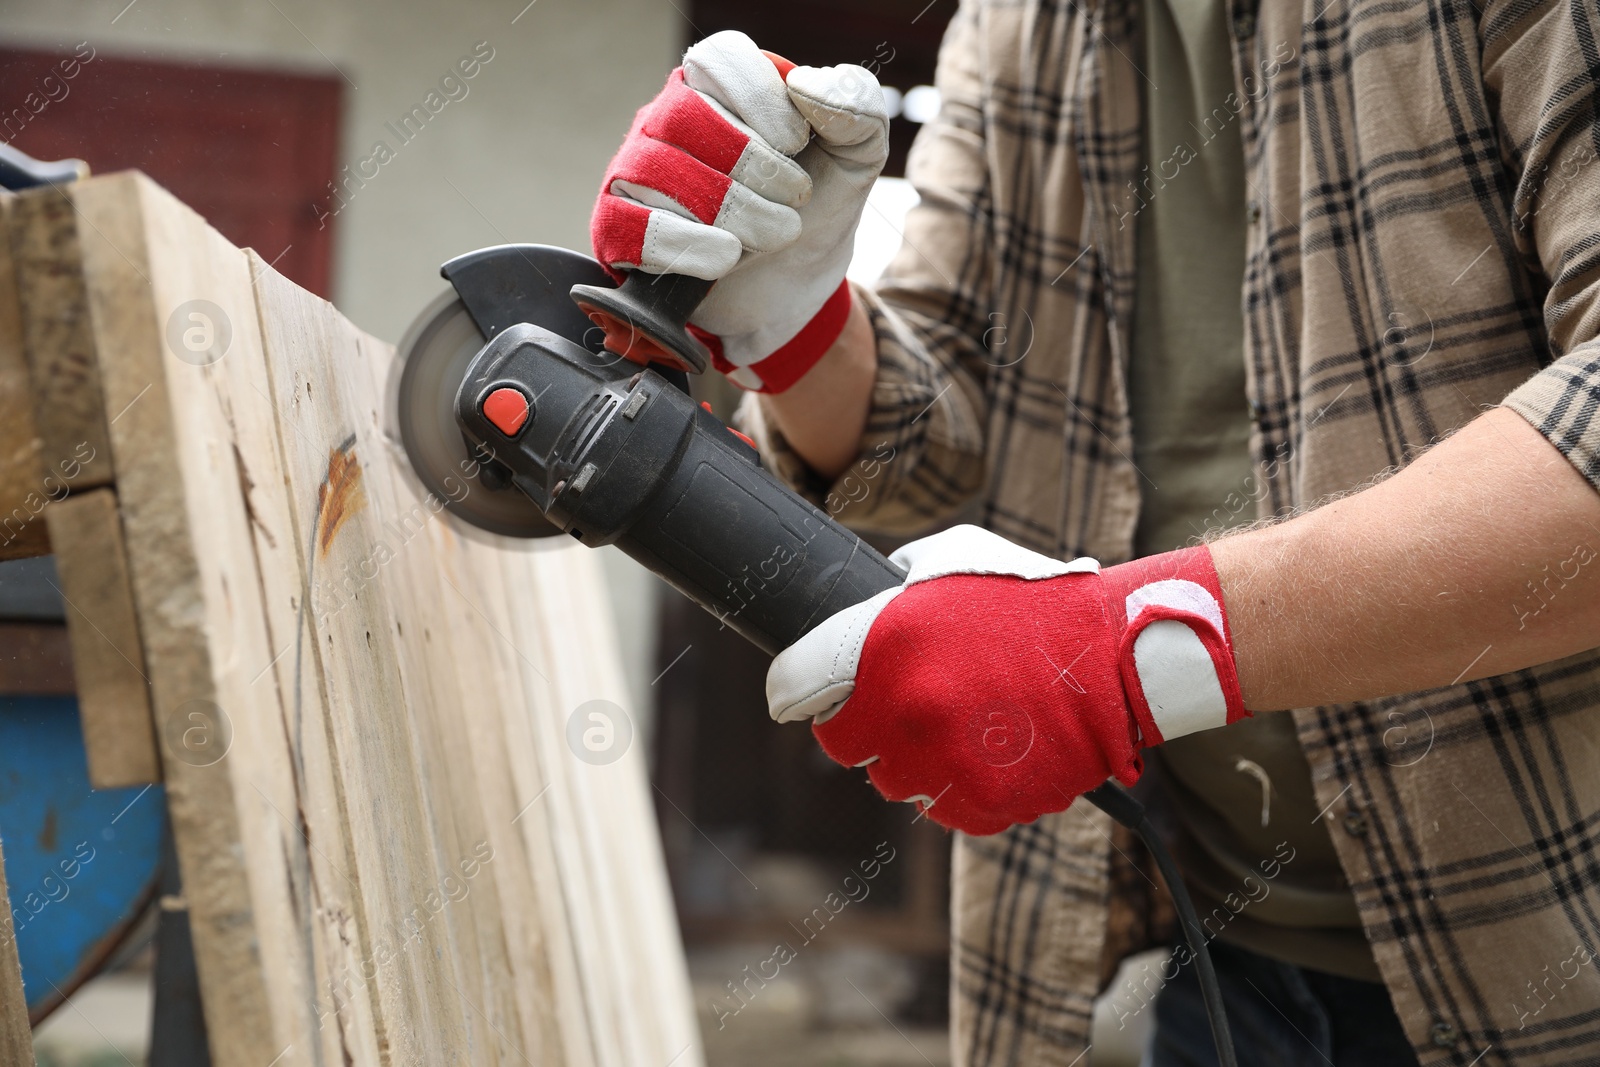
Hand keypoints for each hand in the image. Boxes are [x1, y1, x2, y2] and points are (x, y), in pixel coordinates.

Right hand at [590, 30, 888, 392]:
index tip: (799, 144)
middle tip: (797, 198)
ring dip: (734, 210)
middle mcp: (664, 120)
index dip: (761, 101)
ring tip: (777, 234)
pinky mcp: (617, 230)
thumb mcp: (857, 154)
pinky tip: (728, 258)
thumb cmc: (816, 207)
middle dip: (754, 164)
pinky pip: (631, 225)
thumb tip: (805, 83)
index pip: (717, 60)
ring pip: (659, 172)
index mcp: (716, 86)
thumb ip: (855, 107)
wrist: (793, 289)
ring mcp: (633, 174)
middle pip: (685, 116)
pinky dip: (689, 245)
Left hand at [765, 527, 1249, 834]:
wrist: (1117, 656)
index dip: (794, 689)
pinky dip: (961, 784)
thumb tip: (867, 593)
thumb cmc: (1033, 600)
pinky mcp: (980, 803)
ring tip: (962, 721)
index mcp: (881, 642)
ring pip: (893, 780)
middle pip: (841, 744)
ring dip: (914, 757)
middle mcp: (902, 708)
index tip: (801, 693)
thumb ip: (895, 580)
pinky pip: (944, 806)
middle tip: (901, 704)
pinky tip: (991, 748)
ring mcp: (941, 763)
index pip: (792, 685)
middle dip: (865, 725)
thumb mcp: (952, 559)